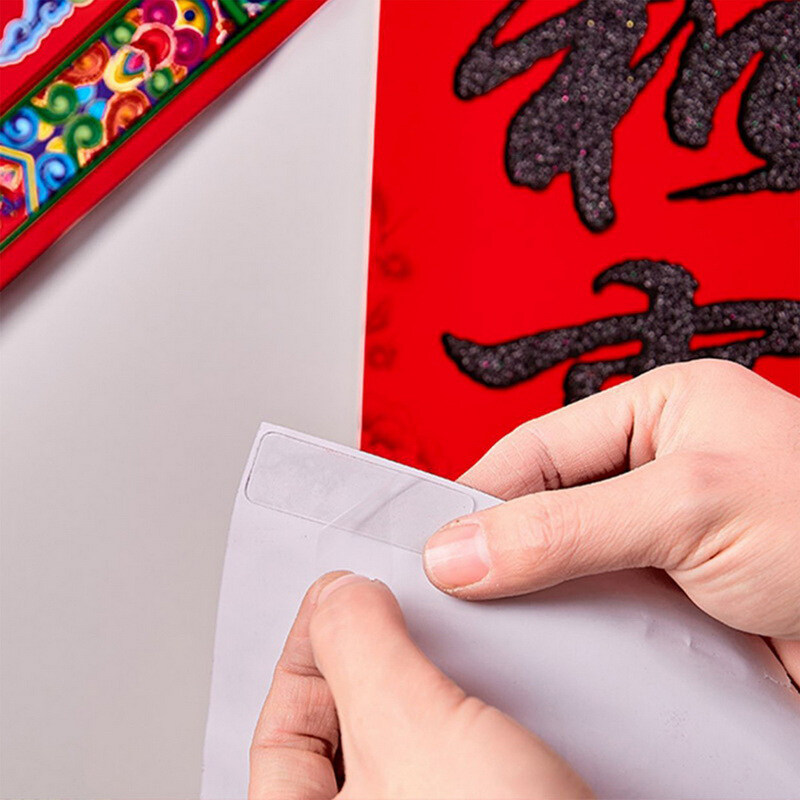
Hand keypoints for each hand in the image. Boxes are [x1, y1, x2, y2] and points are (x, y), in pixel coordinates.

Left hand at [249, 572, 591, 798]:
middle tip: (393, 610)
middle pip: (341, 732)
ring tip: (443, 644)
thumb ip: (359, 649)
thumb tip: (338, 596)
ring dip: (421, 683)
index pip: (281, 730)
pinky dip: (461, 712)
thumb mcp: (410, 734)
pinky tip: (486, 687)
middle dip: (366, 661)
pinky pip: (450, 755)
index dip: (306, 647)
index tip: (340, 593)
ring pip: (401, 740)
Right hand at [423, 360, 799, 680]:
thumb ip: (566, 527)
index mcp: (661, 411)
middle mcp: (658, 470)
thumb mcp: (687, 507)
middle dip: (500, 546)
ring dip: (535, 596)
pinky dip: (574, 634)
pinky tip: (554, 653)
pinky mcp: (674, 600)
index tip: (432, 539)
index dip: (480, 492)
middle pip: (546, 504)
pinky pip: (601, 611)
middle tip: (450, 590)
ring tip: (491, 625)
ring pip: (567, 563)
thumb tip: (461, 549)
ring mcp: (665, 539)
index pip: (540, 446)